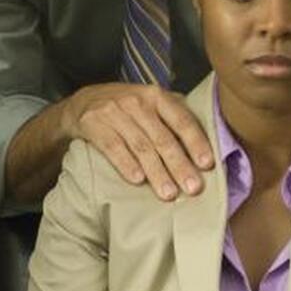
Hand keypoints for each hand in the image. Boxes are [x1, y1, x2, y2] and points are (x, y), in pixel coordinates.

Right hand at [65, 83, 214, 200]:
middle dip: (179, 165)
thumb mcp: (150, 104)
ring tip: (169, 193)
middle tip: (192, 188)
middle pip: (162, 138)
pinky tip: (138, 180)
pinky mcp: (94, 124)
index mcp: (157, 96)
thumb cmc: (127, 108)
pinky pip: (113, 147)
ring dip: (157, 172)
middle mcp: (137, 102)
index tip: (207, 165)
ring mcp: (115, 112)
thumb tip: (204, 150)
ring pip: (141, 146)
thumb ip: (173, 119)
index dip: (196, 142)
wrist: (84, 102)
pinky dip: (126, 165)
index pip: (181, 120)